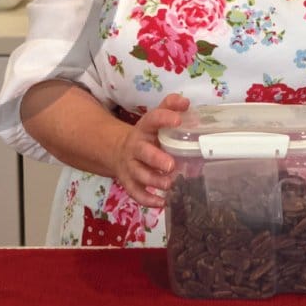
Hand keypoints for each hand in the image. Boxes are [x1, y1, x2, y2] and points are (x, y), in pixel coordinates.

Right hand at [110, 93, 188, 207]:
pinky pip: (135, 192)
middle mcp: (135, 146)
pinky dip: (147, 200)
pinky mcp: (128, 181)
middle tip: (171, 165)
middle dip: (156, 159)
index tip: (178, 120)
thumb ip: (169, 107)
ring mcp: (130, 165)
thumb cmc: (148, 136)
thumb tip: (186, 102)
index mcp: (145, 128)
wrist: (118, 151)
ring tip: (170, 185)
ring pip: (139, 174)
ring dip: (154, 181)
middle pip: (143, 152)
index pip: (152, 119)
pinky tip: (161, 203)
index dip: (164, 119)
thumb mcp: (155, 119)